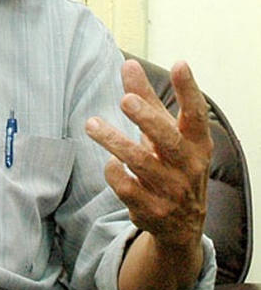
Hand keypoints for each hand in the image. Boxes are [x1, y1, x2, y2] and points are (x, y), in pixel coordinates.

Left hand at [86, 59, 212, 248]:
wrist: (182, 225)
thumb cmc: (171, 164)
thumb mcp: (165, 133)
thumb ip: (147, 100)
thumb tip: (128, 64)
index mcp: (197, 144)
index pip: (196, 114)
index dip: (189, 90)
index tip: (180, 64)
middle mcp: (189, 167)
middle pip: (168, 139)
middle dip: (147, 119)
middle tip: (125, 100)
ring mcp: (172, 191)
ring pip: (140, 162)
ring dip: (113, 141)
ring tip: (91, 124)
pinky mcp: (152, 209)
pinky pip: (125, 186)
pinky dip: (113, 171)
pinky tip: (110, 162)